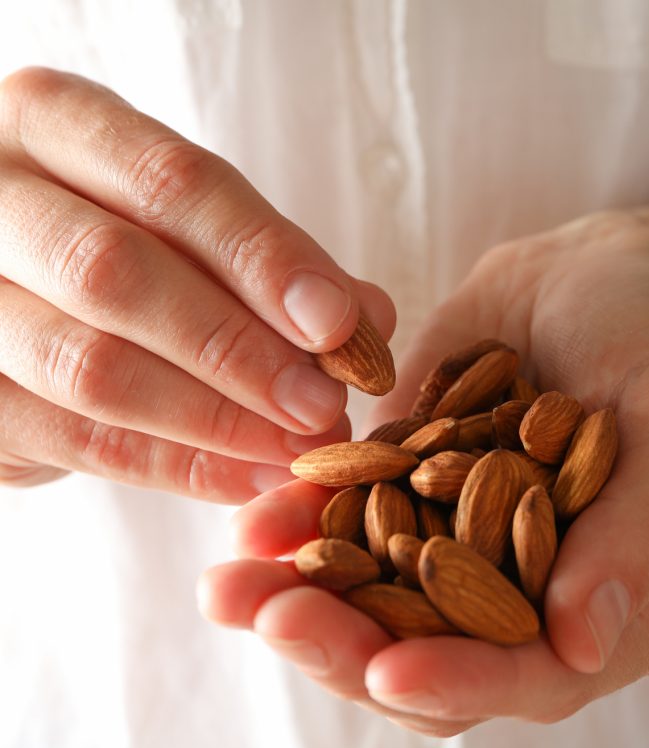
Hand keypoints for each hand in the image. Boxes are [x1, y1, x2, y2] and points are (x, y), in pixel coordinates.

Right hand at [0, 68, 393, 500]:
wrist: (15, 283)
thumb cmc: (122, 237)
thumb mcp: (185, 221)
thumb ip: (272, 261)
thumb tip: (368, 318)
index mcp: (55, 125)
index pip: (171, 181)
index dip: (262, 256)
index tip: (339, 323)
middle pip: (114, 272)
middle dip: (237, 350)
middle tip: (323, 405)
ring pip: (89, 367)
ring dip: (215, 420)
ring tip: (298, 447)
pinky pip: (78, 441)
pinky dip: (178, 467)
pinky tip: (251, 476)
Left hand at [198, 207, 648, 734]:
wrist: (593, 274)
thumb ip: (640, 530)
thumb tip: (584, 644)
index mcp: (609, 598)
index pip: (531, 674)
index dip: (462, 681)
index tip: (387, 672)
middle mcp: (524, 583)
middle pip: (430, 649)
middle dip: (345, 643)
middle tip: (269, 617)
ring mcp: (458, 534)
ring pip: (373, 595)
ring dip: (299, 594)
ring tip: (229, 584)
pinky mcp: (409, 482)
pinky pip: (349, 517)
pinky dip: (301, 523)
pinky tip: (253, 518)